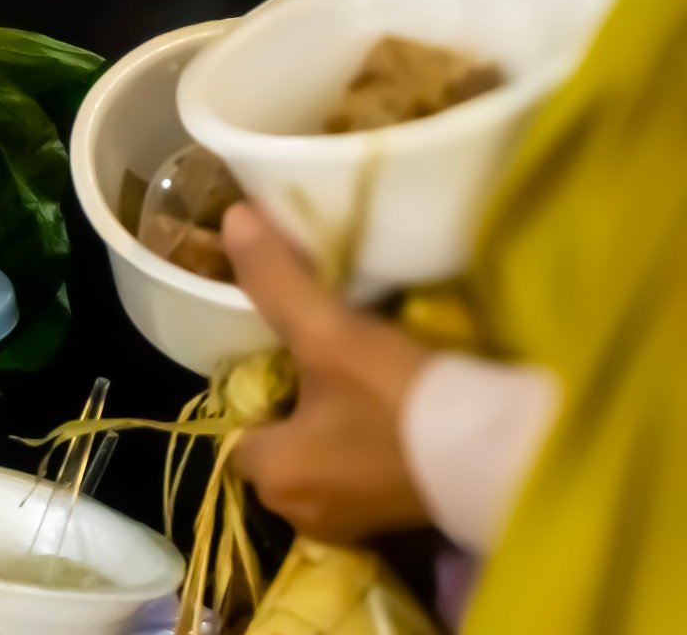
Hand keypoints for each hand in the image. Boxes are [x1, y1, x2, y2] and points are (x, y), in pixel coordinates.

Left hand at [226, 204, 432, 542]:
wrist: (508, 454)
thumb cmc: (401, 399)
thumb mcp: (328, 332)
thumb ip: (276, 280)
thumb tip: (233, 218)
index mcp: (272, 479)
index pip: (235, 427)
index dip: (251, 384)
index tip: (277, 349)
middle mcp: (304, 512)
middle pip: (278, 444)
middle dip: (293, 404)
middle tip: (317, 356)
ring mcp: (355, 522)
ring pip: (321, 459)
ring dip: (333, 423)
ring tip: (354, 375)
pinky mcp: (400, 516)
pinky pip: (362, 474)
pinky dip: (368, 444)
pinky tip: (390, 407)